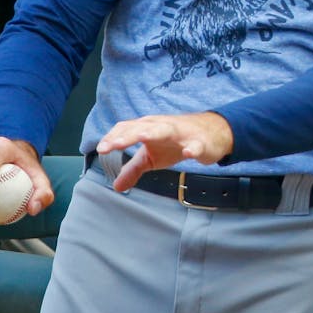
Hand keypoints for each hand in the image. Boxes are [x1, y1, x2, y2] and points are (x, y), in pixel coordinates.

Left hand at [96, 112, 234, 192]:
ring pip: (166, 129)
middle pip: (142, 127)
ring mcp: (181, 133)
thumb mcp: (151, 157)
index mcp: (148, 129)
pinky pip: (196, 144)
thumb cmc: (175, 142)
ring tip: (141, 136)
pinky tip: (188, 152)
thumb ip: (133, 169)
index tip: (101, 149)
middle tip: (111, 146)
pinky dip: (192, 147)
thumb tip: (116, 186)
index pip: (127, 129)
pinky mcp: (199, 142)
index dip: (114, 138)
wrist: (210, 134)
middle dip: (127, 135)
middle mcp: (162, 126)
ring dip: (153, 131)